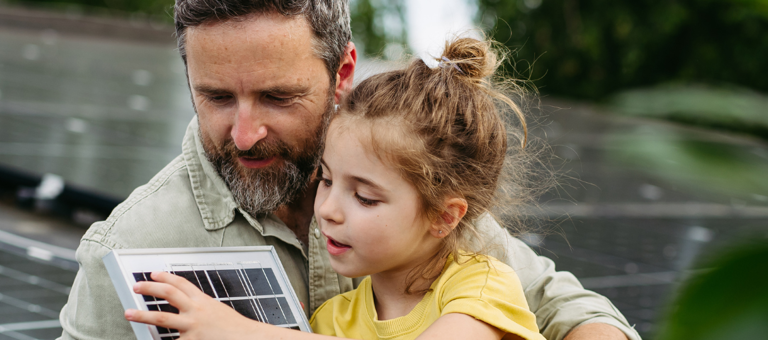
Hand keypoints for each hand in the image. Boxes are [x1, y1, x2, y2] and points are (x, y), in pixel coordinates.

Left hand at [124, 271, 263, 339]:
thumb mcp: (218, 311)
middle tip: (137, 287)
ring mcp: (192, 326)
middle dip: (150, 288)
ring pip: (162, 318)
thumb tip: (186, 305)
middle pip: (168, 294)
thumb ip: (201, 308)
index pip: (181, 283)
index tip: (153, 274)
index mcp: (203, 301)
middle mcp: (196, 311)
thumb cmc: (234, 328)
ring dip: (142, 315)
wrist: (248, 338)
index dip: (165, 277)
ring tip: (129, 313)